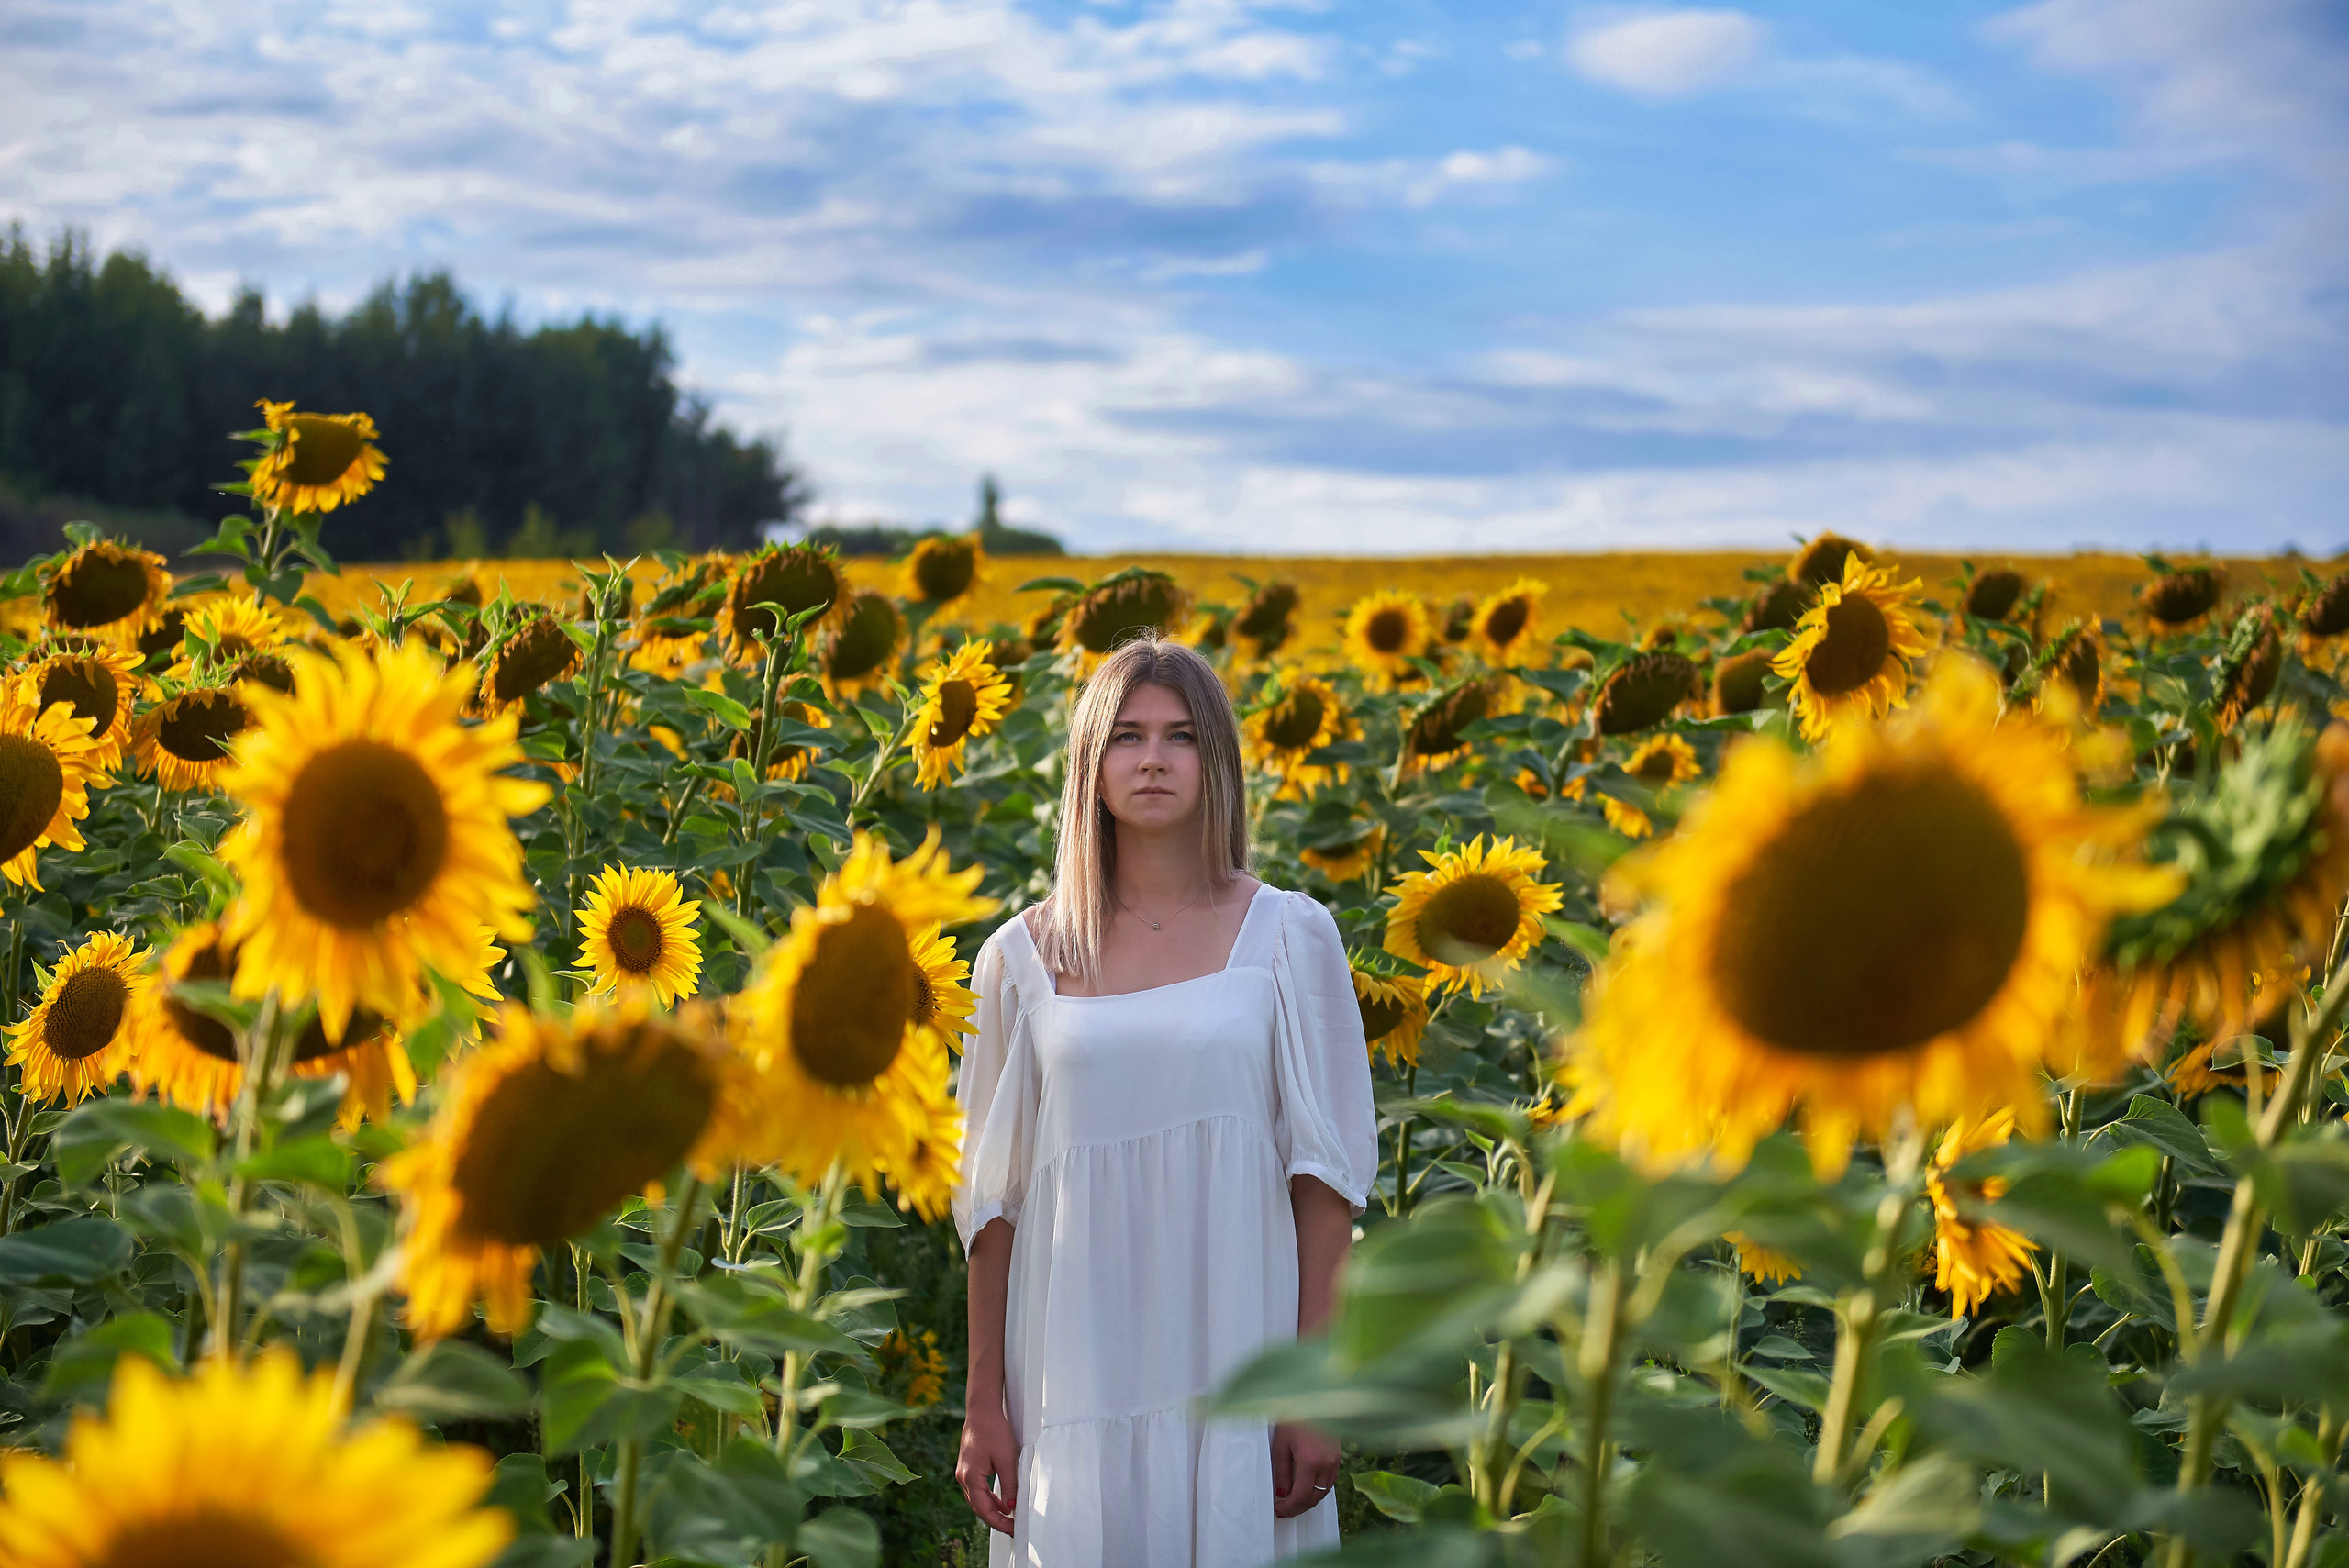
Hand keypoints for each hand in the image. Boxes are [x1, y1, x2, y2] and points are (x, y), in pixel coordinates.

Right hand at [955, 1406, 1020, 1535]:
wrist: (982, 1411)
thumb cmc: (994, 1431)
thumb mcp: (1007, 1459)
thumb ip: (1010, 1485)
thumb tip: (1012, 1507)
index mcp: (970, 1477)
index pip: (984, 1509)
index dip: (999, 1522)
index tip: (1013, 1529)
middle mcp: (963, 1478)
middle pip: (978, 1507)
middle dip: (996, 1519)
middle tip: (1013, 1528)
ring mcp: (963, 1473)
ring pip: (977, 1500)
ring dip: (992, 1510)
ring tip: (1009, 1518)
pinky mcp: (967, 1469)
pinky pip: (977, 1490)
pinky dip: (988, 1499)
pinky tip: (1001, 1502)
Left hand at [1271, 1422, 1340, 1518]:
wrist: (1313, 1400)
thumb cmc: (1293, 1419)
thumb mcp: (1281, 1446)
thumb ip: (1282, 1473)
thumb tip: (1282, 1494)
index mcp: (1310, 1462)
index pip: (1301, 1496)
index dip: (1289, 1507)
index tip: (1278, 1509)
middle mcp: (1326, 1464)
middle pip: (1314, 1497)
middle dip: (1298, 1508)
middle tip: (1283, 1510)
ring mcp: (1335, 1461)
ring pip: (1324, 1492)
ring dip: (1309, 1500)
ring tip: (1293, 1502)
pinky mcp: (1338, 1456)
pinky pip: (1329, 1481)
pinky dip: (1318, 1489)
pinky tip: (1306, 1489)